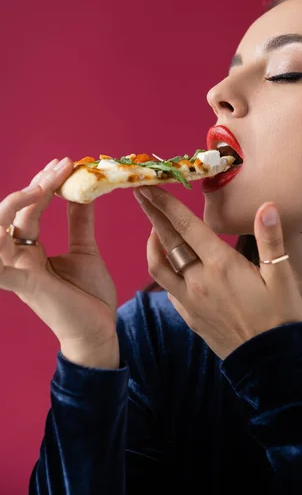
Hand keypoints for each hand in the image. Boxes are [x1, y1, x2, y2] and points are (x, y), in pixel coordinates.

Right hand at [0, 158, 118, 365]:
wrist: (99, 330)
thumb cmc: (89, 296)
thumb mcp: (85, 250)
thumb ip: (79, 222)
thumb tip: (82, 192)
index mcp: (30, 251)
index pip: (28, 209)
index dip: (43, 184)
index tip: (65, 164)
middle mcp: (18, 258)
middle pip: (14, 213)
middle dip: (37, 185)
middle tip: (62, 165)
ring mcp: (18, 271)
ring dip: (15, 204)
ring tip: (43, 185)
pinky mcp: (26, 285)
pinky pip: (0, 264)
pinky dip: (0, 238)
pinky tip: (16, 214)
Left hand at [134, 186, 301, 358]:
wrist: (269, 365)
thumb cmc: (281, 318)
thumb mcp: (283, 277)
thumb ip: (271, 240)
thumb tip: (267, 206)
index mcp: (221, 265)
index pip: (186, 225)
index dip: (166, 203)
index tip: (149, 186)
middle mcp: (199, 280)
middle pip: (167, 240)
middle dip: (152, 213)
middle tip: (141, 192)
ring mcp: (190, 301)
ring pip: (158, 266)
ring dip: (152, 243)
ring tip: (153, 227)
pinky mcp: (188, 317)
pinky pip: (167, 288)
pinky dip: (163, 269)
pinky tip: (170, 263)